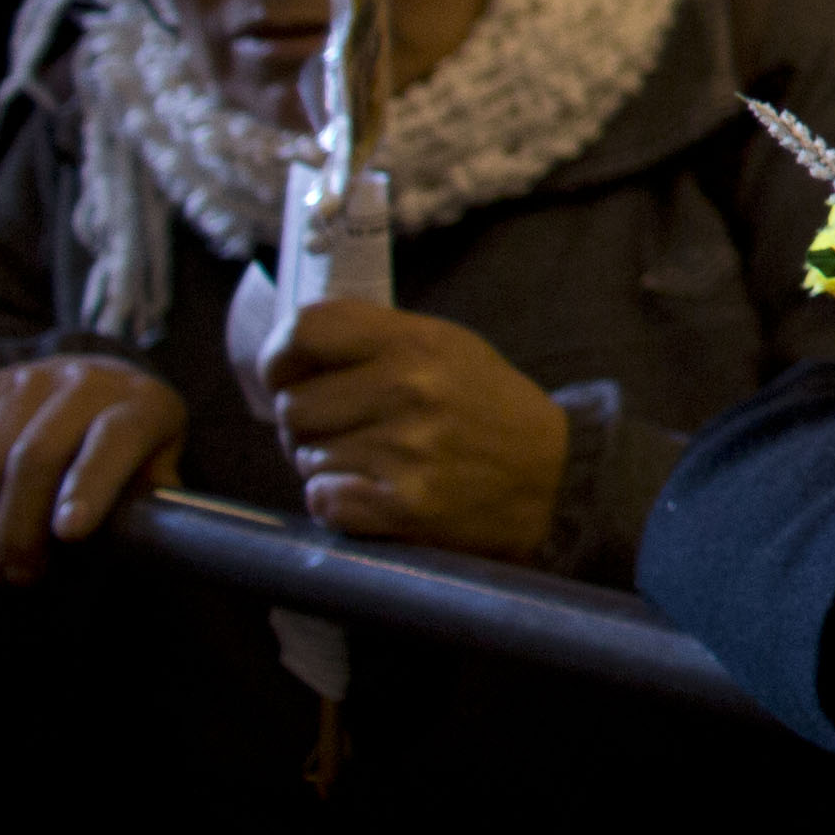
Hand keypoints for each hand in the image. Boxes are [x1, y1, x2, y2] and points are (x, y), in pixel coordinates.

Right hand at [0, 356, 185, 585]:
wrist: (90, 387)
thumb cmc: (128, 447)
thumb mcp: (156, 471)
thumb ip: (148, 507)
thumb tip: (128, 550)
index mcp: (140, 404)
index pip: (113, 440)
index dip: (88, 486)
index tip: (69, 533)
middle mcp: (83, 381)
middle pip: (34, 458)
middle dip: (19, 532)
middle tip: (19, 578)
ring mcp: (24, 379)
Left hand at [250, 301, 570, 561]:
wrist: (557, 476)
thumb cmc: (489, 409)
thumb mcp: (446, 348)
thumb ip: (375, 341)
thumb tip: (290, 353)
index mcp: (416, 343)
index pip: (306, 330)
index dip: (278, 356)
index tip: (283, 376)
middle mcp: (408, 390)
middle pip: (292, 407)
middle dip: (304, 423)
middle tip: (340, 430)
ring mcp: (405, 450)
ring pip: (305, 457)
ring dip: (325, 465)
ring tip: (371, 461)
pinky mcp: (404, 504)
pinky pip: (322, 500)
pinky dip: (336, 501)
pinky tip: (370, 493)